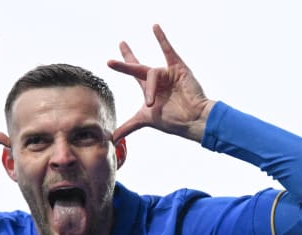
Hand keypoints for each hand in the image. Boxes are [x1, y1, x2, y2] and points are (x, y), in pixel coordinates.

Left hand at [107, 24, 214, 142]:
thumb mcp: (145, 121)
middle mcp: (157, 78)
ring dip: (150, 90)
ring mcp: (167, 72)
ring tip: (151, 105)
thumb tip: (113, 139)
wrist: (192, 120)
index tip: (110, 59)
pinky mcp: (178, 68)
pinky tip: (154, 27)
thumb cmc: (172, 120)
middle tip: (117, 50)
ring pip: (151, 74)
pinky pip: (169, 50)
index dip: (122, 65)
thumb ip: (129, 127)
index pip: (133, 72)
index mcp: (149, 88)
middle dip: (126, 61)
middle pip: (137, 67)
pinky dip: (161, 38)